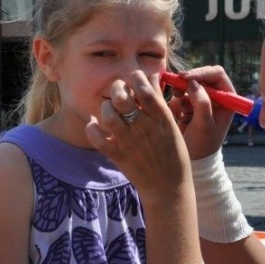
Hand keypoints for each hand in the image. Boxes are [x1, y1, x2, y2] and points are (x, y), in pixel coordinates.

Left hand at [84, 72, 190, 200]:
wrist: (168, 188)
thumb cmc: (173, 153)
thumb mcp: (171, 125)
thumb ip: (159, 100)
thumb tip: (151, 75)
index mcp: (161, 119)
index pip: (144, 90)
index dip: (136, 78)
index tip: (134, 78)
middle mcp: (143, 128)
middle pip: (122, 98)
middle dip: (117, 88)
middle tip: (118, 90)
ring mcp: (129, 142)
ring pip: (108, 115)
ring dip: (106, 107)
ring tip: (109, 108)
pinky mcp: (117, 155)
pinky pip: (97, 138)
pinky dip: (91, 127)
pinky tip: (94, 123)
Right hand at [166, 66, 236, 159]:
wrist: (191, 160)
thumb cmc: (203, 146)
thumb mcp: (204, 125)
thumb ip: (201, 103)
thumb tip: (193, 83)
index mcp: (227, 100)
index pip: (217, 75)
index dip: (201, 73)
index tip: (186, 78)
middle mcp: (215, 97)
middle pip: (201, 76)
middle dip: (187, 81)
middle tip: (175, 88)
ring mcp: (201, 100)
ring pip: (188, 85)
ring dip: (180, 92)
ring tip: (178, 109)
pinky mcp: (188, 106)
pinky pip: (179, 96)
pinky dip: (175, 103)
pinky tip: (177, 116)